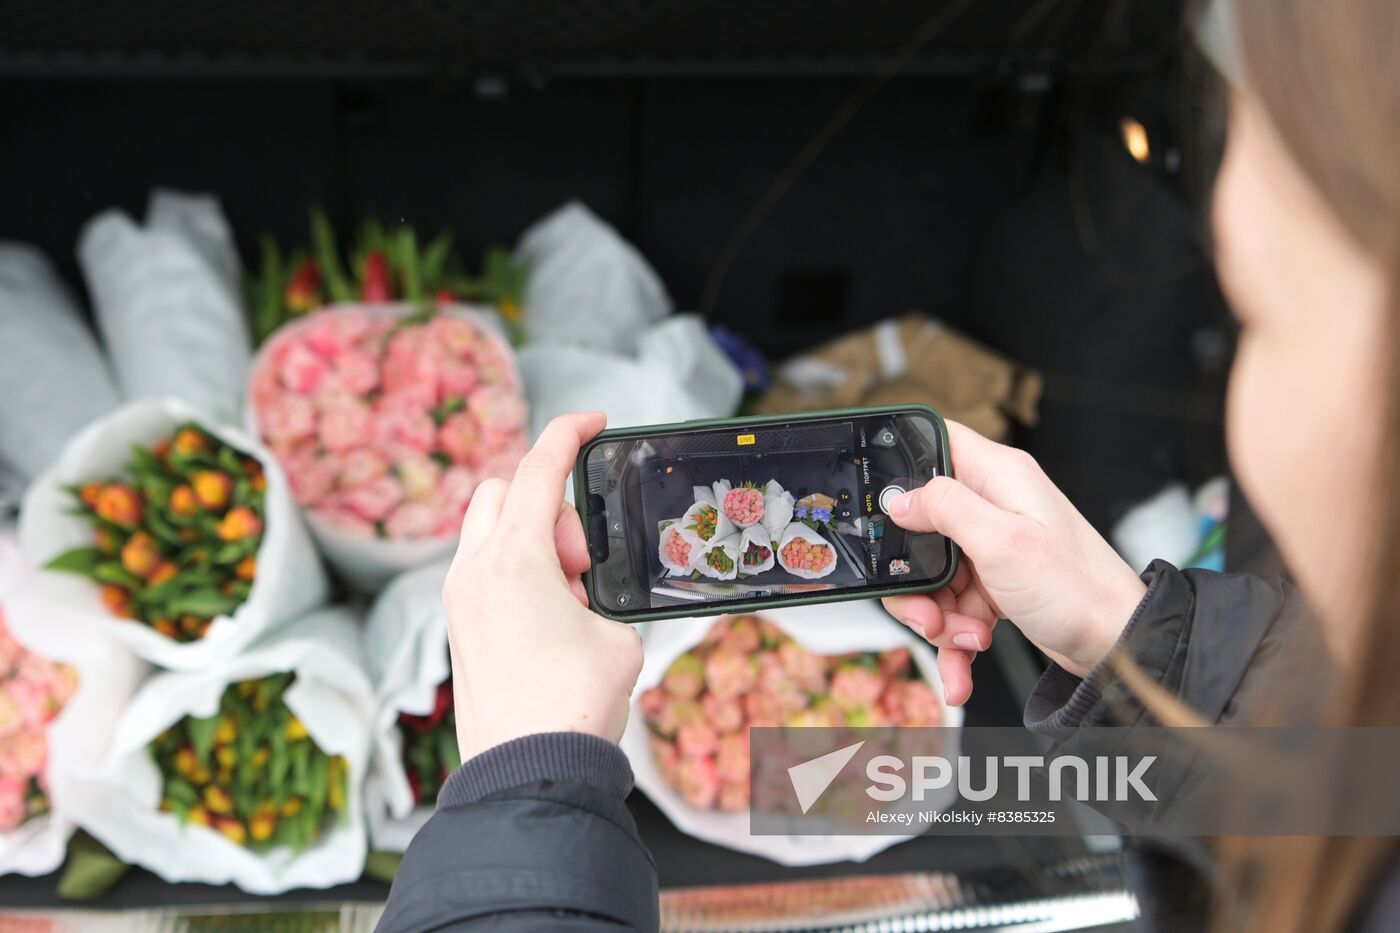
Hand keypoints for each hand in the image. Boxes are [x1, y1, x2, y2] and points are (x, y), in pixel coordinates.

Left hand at [443, 411, 643, 761]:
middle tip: (582, 558)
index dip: (569, 433)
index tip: (593, 421)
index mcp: (514, 559)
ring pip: (489, 529)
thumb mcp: (617, 636)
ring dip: (532, 539)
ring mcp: (459, 597)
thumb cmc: (573, 706)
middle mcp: (474, 570)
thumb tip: (586, 601)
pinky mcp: (458, 625)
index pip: (539, 468)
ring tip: (570, 596)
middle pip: (502, 490)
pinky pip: (485, 567)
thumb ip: (603, 596)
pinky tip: (550, 615)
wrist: (528, 772)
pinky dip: (518, 569)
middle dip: (548, 504)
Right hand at [881, 421, 1145, 705]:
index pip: (935, 442)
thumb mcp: (1003, 541)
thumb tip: (901, 498)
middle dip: (916, 578)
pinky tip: (961, 667)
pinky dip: (954, 639)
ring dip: (939, 617)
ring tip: (964, 639)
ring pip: (934, 575)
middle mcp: (994, 505)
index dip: (901, 465)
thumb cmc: (1078, 588)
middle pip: (921, 525)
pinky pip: (954, 606)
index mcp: (998, 476)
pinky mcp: (996, 581)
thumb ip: (946, 509)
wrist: (1116, 644)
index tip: (885, 509)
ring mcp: (993, 545)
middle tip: (928, 608)